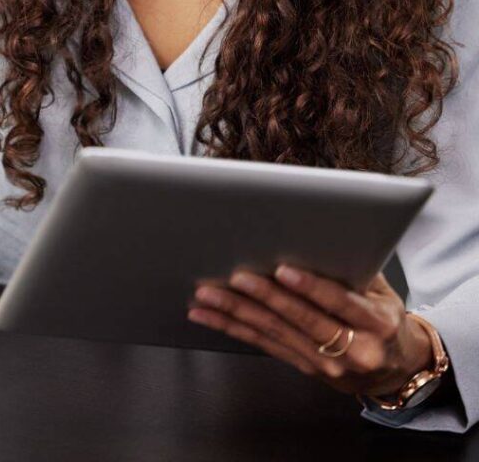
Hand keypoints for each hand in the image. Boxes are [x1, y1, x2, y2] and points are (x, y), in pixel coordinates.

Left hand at [187, 266, 434, 398]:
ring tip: (208, 295)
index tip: (283, 270)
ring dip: (237, 313)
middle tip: (236, 277)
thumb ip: (354, 266)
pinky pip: (263, 344)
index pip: (341, 303)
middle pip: (303, 320)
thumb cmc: (383, 316)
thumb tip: (316, 234)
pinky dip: (232, 328)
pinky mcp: (304, 367)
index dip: (311, 287)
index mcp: (377, 323)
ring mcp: (327, 364)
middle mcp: (354, 349)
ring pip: (275, 333)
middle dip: (265, 297)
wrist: (396, 369)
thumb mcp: (382, 291)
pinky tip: (207, 315)